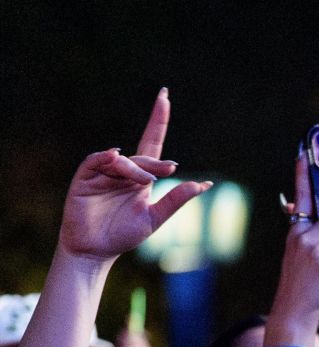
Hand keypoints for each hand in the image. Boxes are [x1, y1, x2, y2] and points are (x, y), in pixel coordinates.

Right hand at [57, 89, 208, 264]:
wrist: (96, 250)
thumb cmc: (124, 234)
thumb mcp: (155, 218)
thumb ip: (176, 201)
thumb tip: (205, 185)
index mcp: (141, 177)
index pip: (152, 142)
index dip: (158, 120)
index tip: (165, 97)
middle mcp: (123, 171)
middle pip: (143, 156)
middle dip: (156, 162)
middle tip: (170, 169)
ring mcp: (103, 173)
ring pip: (123, 160)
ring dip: (136, 169)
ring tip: (146, 182)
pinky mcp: (85, 178)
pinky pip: (96, 161)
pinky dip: (106, 158)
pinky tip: (115, 157)